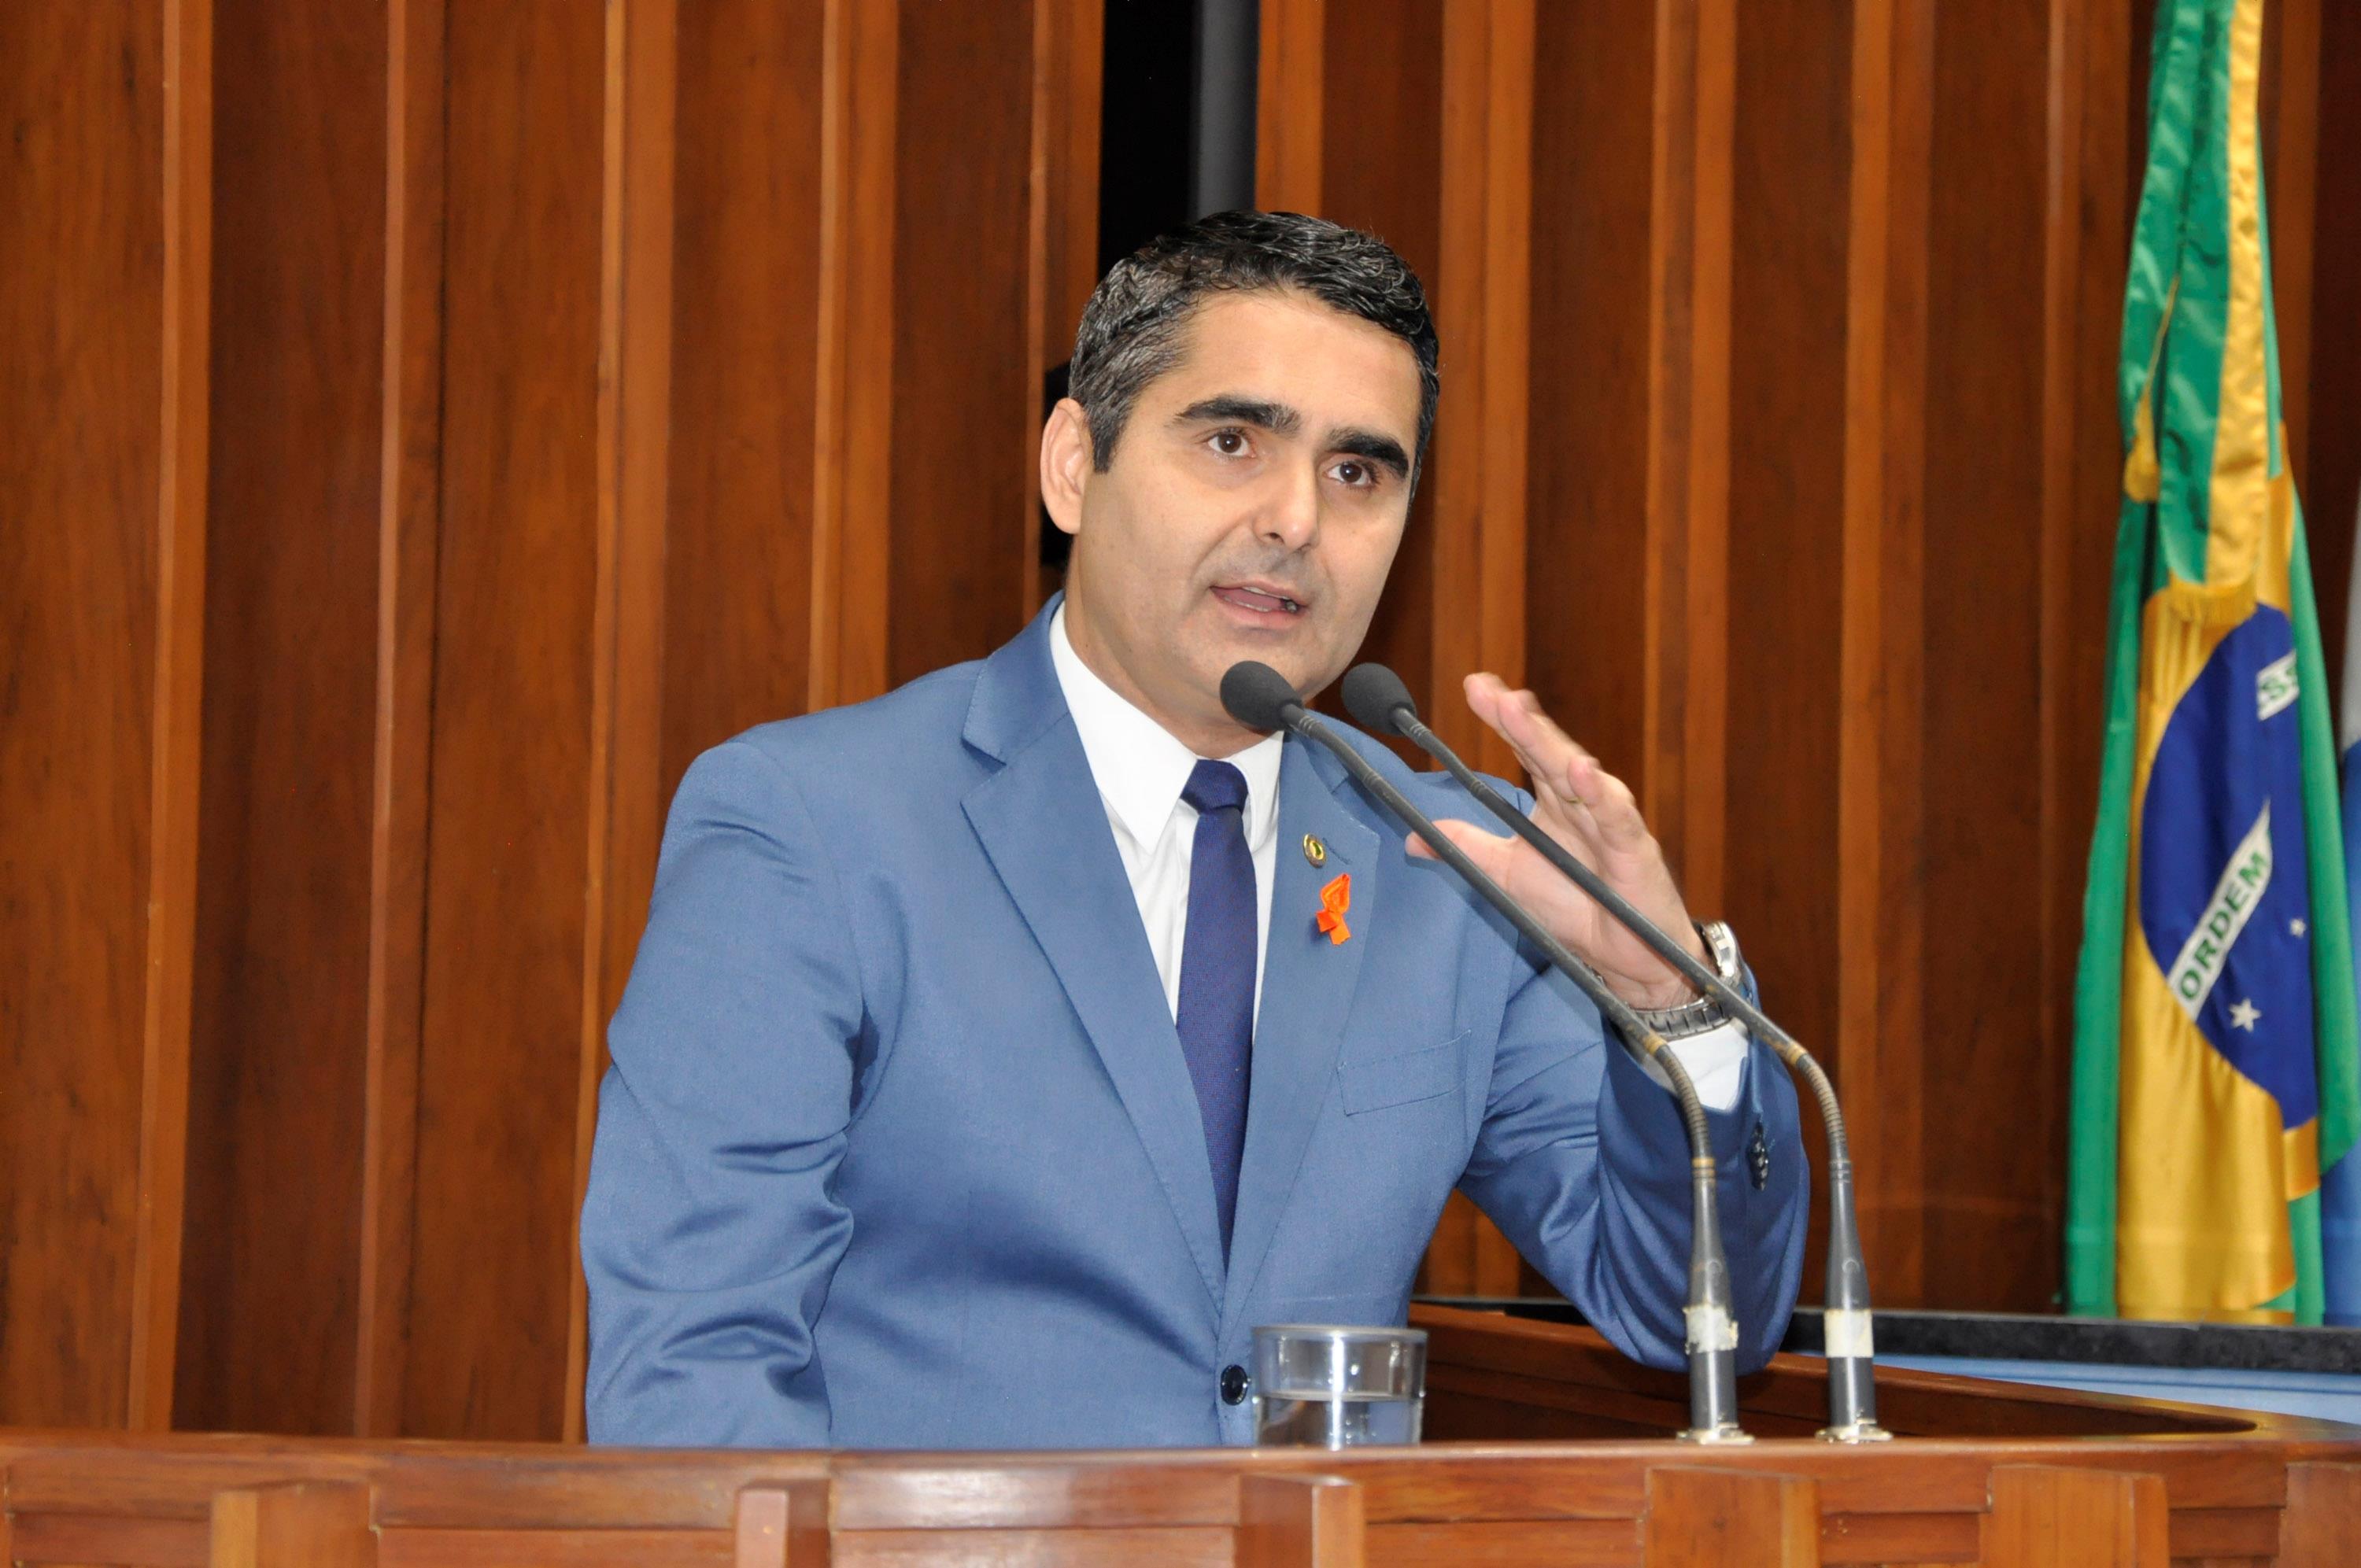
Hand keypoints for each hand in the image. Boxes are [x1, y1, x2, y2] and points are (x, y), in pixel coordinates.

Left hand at [1407, 673, 1705, 1010]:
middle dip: (1519, 720)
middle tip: (1490, 690)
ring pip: (1578, 775)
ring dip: (1549, 744)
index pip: (1525, 749)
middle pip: (1547, 752)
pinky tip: (1582, 774)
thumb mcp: (1507, 874)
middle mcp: (1580, 801)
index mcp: (1553, 800)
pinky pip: (1615, 818)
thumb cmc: (1575, 906)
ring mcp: (1608, 820)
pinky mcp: (1634, 848)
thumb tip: (1412, 836)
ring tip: (1520, 713)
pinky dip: (1600, 795)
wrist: (1626, 954)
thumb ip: (1467, 848)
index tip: (1476, 686)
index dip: (1502, 718)